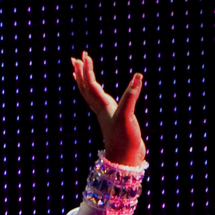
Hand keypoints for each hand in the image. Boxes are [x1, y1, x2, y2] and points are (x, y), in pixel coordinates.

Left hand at [70, 52, 144, 166]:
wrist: (125, 159)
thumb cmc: (125, 139)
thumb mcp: (128, 116)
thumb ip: (131, 96)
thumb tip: (138, 76)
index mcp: (102, 106)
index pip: (90, 84)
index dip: (87, 69)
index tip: (84, 55)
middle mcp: (101, 108)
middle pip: (86, 88)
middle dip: (81, 72)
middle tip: (76, 58)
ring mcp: (106, 114)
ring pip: (91, 95)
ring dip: (85, 82)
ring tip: (80, 71)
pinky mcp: (113, 119)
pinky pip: (100, 102)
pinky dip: (98, 93)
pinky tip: (101, 93)